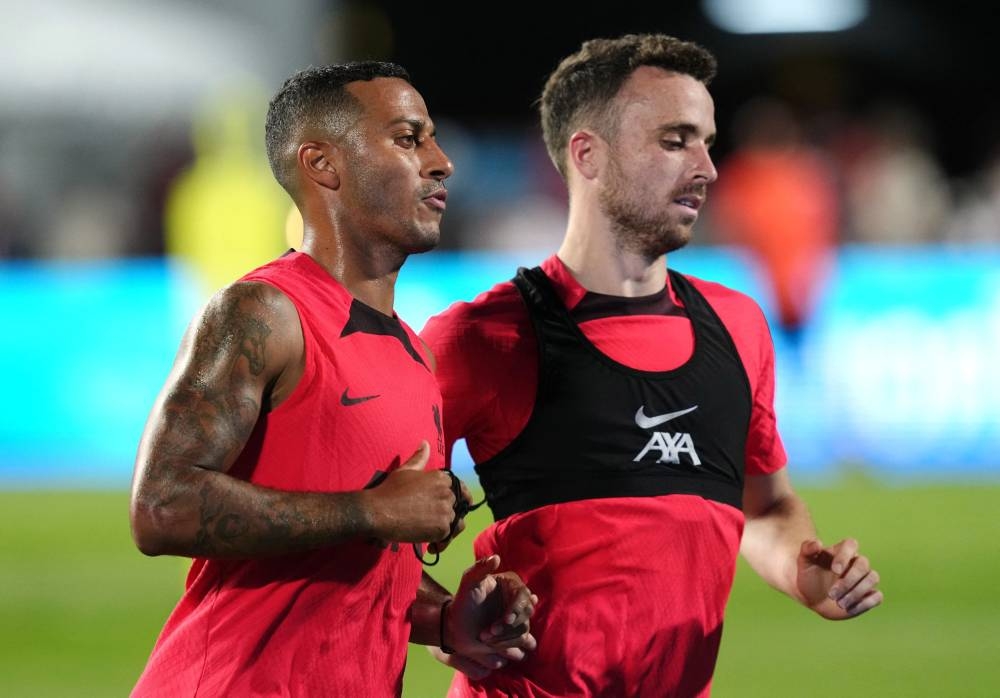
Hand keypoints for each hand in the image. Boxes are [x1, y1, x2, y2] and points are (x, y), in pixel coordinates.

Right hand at [361, 442, 454, 542]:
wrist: (377, 511)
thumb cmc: (389, 490)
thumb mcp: (405, 470)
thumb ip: (419, 458)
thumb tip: (425, 443)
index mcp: (441, 477)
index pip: (460, 488)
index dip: (457, 499)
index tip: (451, 507)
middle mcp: (447, 492)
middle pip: (458, 506)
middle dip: (449, 515)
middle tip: (435, 523)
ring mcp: (445, 510)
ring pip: (456, 522)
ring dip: (446, 529)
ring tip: (433, 535)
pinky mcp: (441, 528)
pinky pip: (448, 537)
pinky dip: (441, 543)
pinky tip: (429, 546)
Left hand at [442, 555, 537, 674]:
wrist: (455, 627)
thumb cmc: (462, 602)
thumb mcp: (468, 582)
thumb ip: (480, 568)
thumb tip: (496, 558)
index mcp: (511, 585)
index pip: (523, 596)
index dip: (517, 609)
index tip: (506, 620)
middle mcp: (518, 600)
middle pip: (527, 614)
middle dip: (507, 627)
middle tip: (488, 632)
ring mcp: (518, 619)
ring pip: (524, 631)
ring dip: (504, 639)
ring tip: (484, 637)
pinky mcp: (516, 635)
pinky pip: (524, 643)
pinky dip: (508, 646)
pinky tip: (493, 643)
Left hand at [797, 538, 882, 619]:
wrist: (812, 598)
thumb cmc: (809, 577)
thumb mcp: (803, 562)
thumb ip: (807, 550)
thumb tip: (817, 543)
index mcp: (841, 551)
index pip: (851, 544)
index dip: (845, 556)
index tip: (834, 570)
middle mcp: (856, 563)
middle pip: (864, 564)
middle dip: (848, 581)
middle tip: (831, 594)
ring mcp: (864, 579)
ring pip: (873, 578)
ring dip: (857, 592)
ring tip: (839, 603)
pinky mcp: (869, 595)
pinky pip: (877, 596)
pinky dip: (865, 603)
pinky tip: (848, 608)